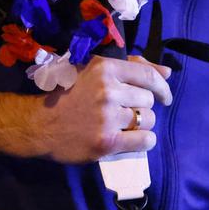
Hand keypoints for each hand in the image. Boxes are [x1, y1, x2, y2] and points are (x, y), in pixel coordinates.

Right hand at [0, 55, 172, 162]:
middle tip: (127, 112)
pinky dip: (143, 141)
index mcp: (105, 69)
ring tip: (125, 126)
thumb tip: (168, 72)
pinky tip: (133, 140)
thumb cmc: (68, 95)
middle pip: (148, 100)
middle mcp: (108, 91)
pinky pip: (144, 141)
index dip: (162, 87)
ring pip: (148, 120)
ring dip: (142, 125)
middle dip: (142, 107)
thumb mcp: (94, 72)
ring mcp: (108, 118)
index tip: (163, 96)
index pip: (148, 75)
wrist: (40, 125)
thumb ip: (132, 67)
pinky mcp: (107, 142)